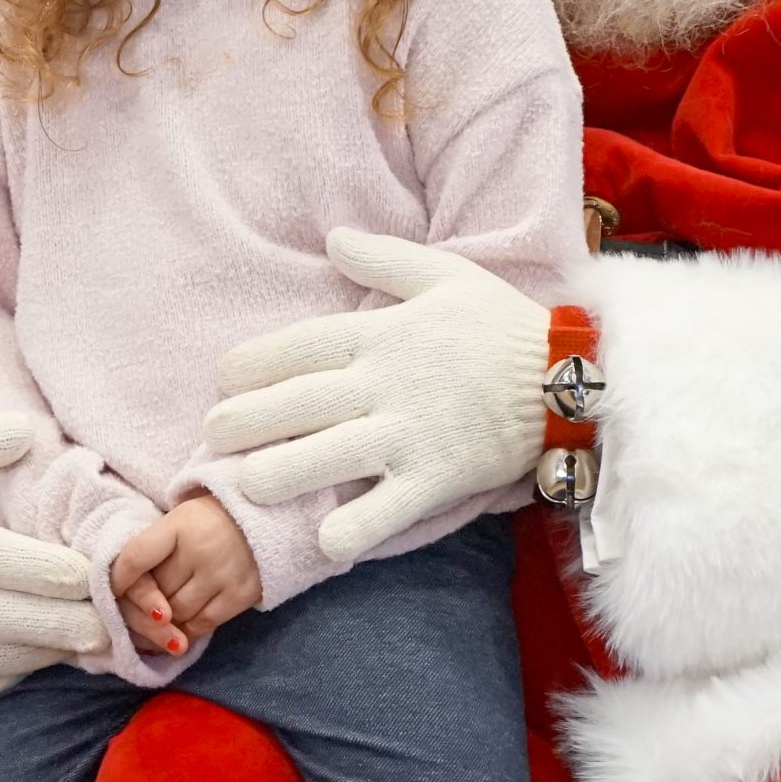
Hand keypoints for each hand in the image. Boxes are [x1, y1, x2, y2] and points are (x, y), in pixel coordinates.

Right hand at [0, 410, 109, 707]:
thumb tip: (22, 434)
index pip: (31, 569)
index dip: (80, 570)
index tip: (106, 561)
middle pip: (35, 621)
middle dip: (88, 614)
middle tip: (123, 603)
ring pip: (26, 656)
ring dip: (67, 640)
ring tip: (100, 619)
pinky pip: (8, 678)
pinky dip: (39, 662)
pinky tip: (55, 636)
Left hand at [111, 499, 260, 652]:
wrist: (263, 518)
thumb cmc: (210, 521)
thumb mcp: (178, 519)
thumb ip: (153, 547)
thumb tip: (122, 588)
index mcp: (179, 524)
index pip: (135, 558)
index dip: (117, 580)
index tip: (112, 590)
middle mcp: (200, 550)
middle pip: (156, 591)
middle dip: (142, 606)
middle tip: (134, 612)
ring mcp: (222, 575)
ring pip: (176, 614)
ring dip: (164, 622)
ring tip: (158, 622)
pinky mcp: (241, 596)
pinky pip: (202, 625)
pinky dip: (187, 630)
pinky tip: (181, 628)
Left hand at [207, 229, 548, 564]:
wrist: (570, 378)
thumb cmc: (503, 325)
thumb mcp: (446, 275)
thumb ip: (383, 258)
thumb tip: (332, 236)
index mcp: (382, 336)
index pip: (301, 346)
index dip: (254, 363)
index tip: (221, 379)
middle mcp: (384, 386)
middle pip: (299, 404)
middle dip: (247, 421)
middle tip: (210, 437)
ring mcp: (408, 435)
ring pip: (328, 457)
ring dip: (282, 474)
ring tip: (245, 489)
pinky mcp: (436, 479)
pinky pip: (386, 510)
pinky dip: (354, 530)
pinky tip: (322, 545)